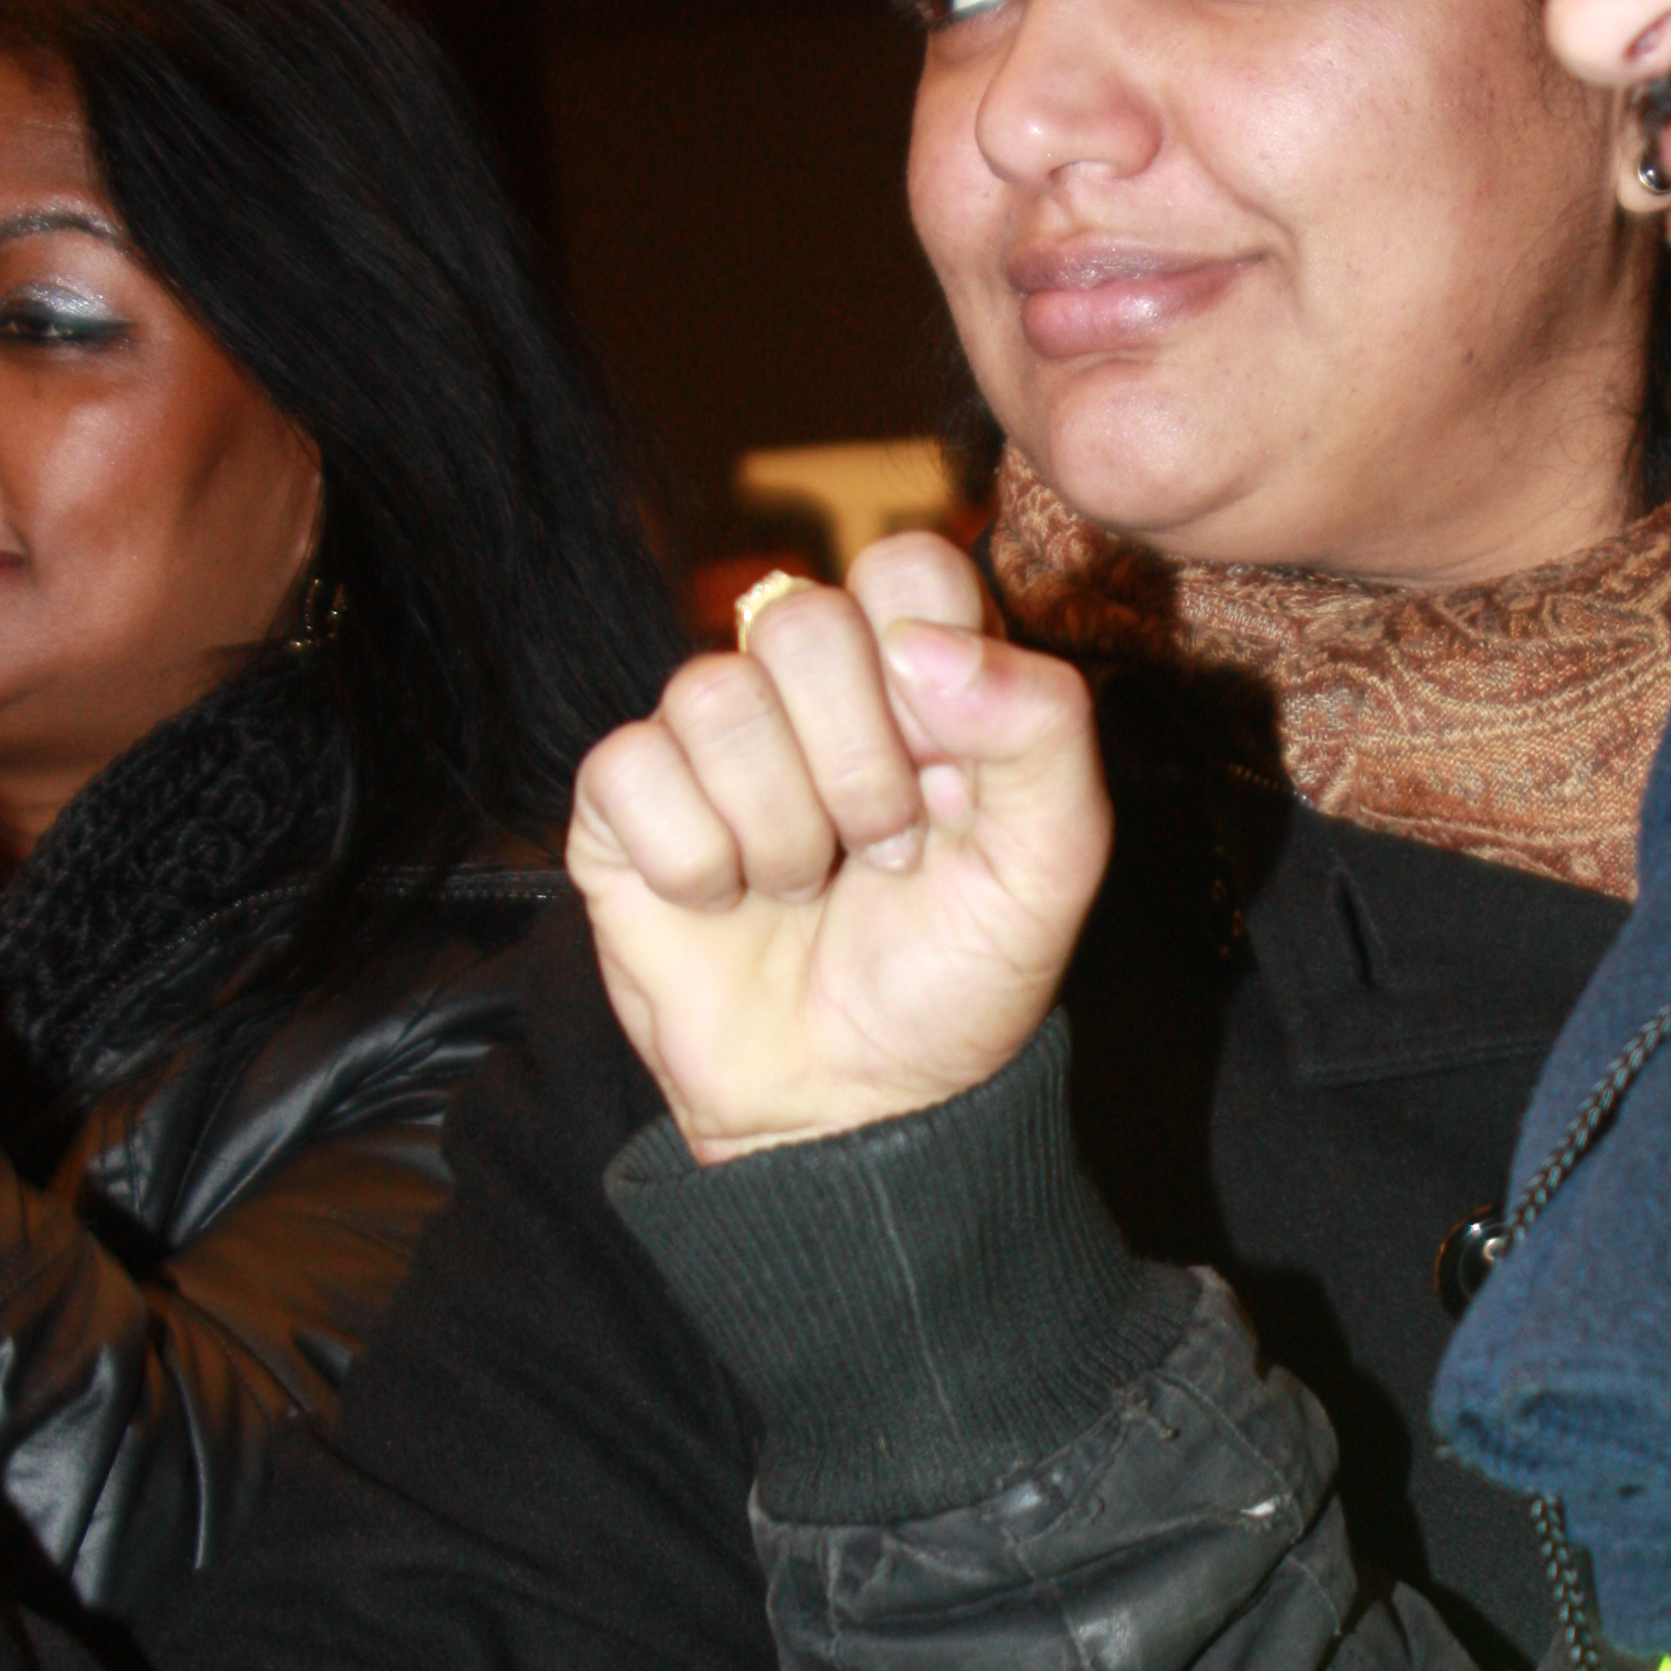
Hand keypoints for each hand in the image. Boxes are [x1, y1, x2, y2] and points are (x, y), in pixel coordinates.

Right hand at [567, 531, 1111, 1161]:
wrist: (856, 1106)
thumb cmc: (953, 980)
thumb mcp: (1048, 864)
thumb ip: (1040, 728)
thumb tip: (922, 646)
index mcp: (918, 676)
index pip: (907, 564)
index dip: (929, 665)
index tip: (952, 779)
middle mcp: (808, 691)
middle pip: (800, 621)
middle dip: (859, 765)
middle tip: (884, 852)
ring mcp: (708, 742)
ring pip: (710, 694)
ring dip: (781, 829)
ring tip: (807, 890)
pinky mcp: (621, 803)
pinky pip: (630, 769)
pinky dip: (693, 862)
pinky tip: (724, 905)